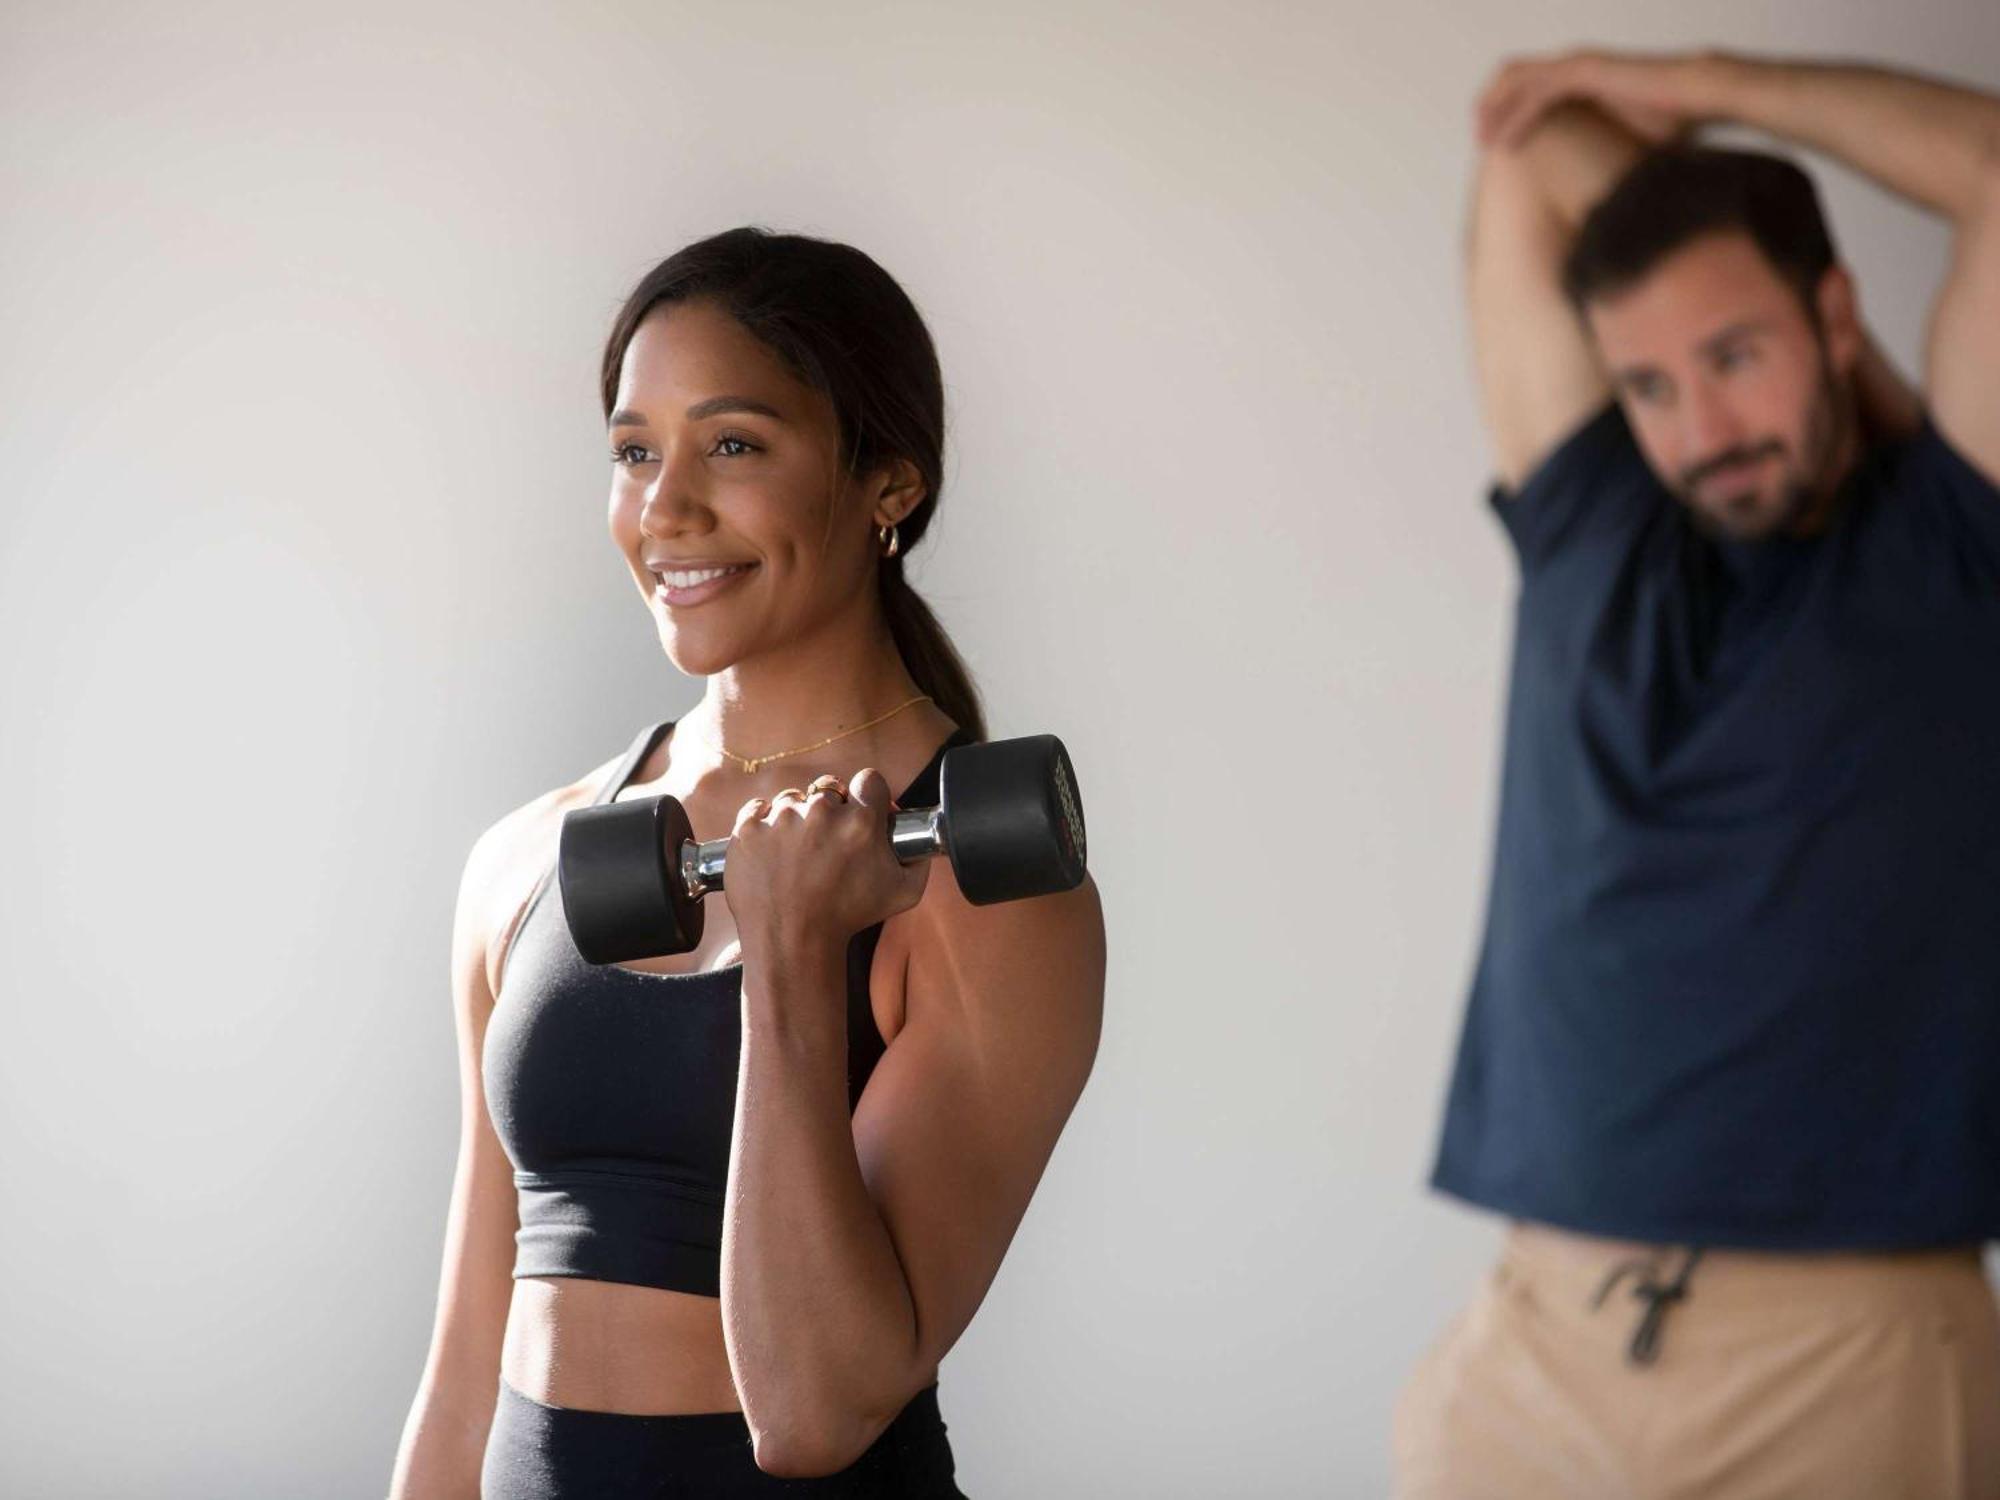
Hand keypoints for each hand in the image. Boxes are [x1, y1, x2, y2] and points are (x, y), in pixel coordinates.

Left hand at [724, 768, 930, 962]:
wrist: (791, 941)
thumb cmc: (847, 919)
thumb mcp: (903, 894)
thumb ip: (918, 861)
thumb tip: (919, 843)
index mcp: (860, 822)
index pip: (869, 780)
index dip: (867, 795)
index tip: (861, 812)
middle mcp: (821, 813)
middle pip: (829, 788)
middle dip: (830, 810)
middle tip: (826, 841)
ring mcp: (781, 818)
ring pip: (792, 800)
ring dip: (796, 819)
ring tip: (796, 853)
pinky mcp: (749, 828)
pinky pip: (758, 809)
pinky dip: (763, 824)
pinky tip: (772, 850)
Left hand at [1477, 48, 1721, 150]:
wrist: (1700, 93)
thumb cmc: (1672, 114)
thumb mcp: (1624, 133)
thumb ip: (1601, 143)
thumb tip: (1596, 180)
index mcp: (1582, 75)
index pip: (1529, 84)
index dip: (1506, 107)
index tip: (1493, 140)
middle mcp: (1575, 65)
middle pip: (1513, 75)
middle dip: (1490, 104)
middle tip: (1478, 137)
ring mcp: (1579, 64)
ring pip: (1518, 81)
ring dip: (1495, 110)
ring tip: (1482, 140)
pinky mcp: (1586, 72)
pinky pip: (1539, 94)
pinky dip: (1517, 117)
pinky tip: (1504, 142)